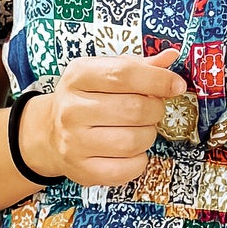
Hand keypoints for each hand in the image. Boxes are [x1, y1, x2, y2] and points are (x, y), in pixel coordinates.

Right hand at [22, 53, 188, 187]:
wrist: (50, 133)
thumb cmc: (86, 99)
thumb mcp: (104, 73)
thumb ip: (138, 67)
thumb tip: (170, 57)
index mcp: (78, 76)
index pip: (124, 74)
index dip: (157, 80)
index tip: (176, 85)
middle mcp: (71, 109)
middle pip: (134, 109)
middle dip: (154, 110)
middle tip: (151, 110)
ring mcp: (74, 142)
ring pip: (134, 141)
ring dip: (148, 135)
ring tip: (139, 130)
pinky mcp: (82, 170)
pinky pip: (128, 169)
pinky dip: (139, 160)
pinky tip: (131, 151)